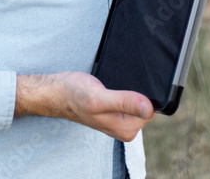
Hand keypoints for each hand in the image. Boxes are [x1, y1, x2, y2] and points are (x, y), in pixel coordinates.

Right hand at [15, 71, 154, 141]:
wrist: (59, 91)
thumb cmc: (75, 94)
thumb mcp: (99, 98)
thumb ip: (124, 103)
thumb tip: (148, 107)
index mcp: (126, 129)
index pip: (151, 109)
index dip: (145, 93)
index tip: (132, 83)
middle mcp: (126, 127)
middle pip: (146, 103)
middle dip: (137, 89)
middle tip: (120, 80)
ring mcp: (121, 118)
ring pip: (138, 98)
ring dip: (131, 87)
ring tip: (117, 81)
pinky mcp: (116, 109)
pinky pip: (130, 96)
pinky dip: (125, 87)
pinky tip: (115, 82)